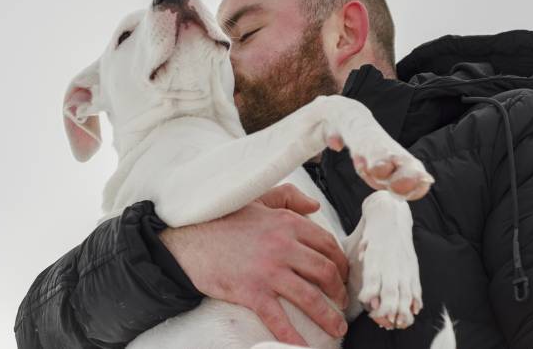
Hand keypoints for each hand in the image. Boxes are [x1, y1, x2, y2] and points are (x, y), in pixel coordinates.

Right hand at [159, 183, 348, 345]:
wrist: (189, 240)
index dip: (341, 262)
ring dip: (328, 317)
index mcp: (287, 223)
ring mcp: (268, 270)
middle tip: (342, 302)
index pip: (327, 244)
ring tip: (336, 328)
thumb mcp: (258, 200)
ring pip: (310, 297)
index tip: (343, 274)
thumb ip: (288, 198)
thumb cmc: (222, 220)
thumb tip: (314, 206)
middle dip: (340, 291)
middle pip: (326, 271)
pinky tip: (302, 348)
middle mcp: (283, 246)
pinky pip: (279, 319)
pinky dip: (293, 338)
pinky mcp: (252, 291)